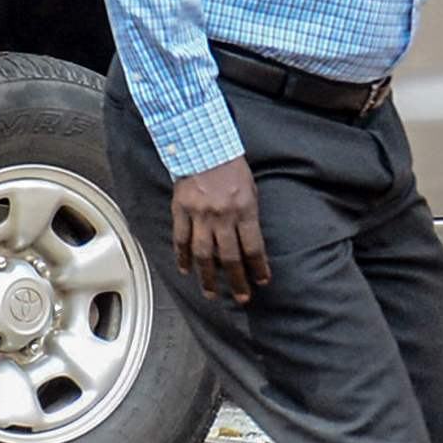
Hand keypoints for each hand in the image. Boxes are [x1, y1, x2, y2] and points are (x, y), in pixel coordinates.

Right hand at [168, 157, 269, 301]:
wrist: (202, 145)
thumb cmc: (230, 166)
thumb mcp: (250, 190)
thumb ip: (249, 216)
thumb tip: (249, 245)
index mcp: (244, 209)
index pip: (254, 247)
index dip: (258, 268)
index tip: (261, 281)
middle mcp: (222, 215)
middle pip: (230, 257)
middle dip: (237, 281)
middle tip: (241, 297)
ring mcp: (200, 214)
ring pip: (204, 255)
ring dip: (208, 277)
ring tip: (212, 293)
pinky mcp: (181, 210)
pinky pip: (181, 239)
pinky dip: (182, 256)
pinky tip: (186, 269)